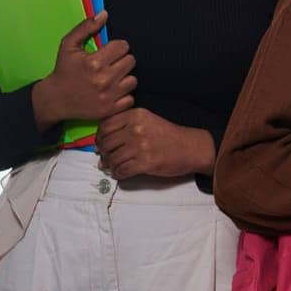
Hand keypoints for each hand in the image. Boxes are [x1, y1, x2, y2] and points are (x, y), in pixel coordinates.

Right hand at [31, 13, 135, 128]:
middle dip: (121, 60)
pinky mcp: (110, 109)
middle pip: (131, 61)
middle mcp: (104, 79)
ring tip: (111, 78)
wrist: (54, 99)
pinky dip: (123, 95)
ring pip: (133, 79)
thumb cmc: (63, 70)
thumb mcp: (68, 45)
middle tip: (109, 64)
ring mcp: (108, 96)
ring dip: (124, 77)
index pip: (123, 46)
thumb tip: (104, 14)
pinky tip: (111, 91)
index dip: (116, 47)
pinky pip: (131, 97)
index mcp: (94, 62)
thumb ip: (86, 28)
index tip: (108, 52)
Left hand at [95, 108, 213, 179]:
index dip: (100, 138)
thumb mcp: (147, 121)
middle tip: (108, 159)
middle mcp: (137, 128)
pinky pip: (122, 171)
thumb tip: (99, 147)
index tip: (104, 144)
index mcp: (136, 115)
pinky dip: (119, 174)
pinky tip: (124, 173)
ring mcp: (141, 146)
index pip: (105, 126)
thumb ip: (125, 126)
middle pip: (106, 143)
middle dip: (104, 154)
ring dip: (111, 166)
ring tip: (116, 167)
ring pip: (112, 159)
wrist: (191, 148)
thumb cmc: (168, 136)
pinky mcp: (146, 162)